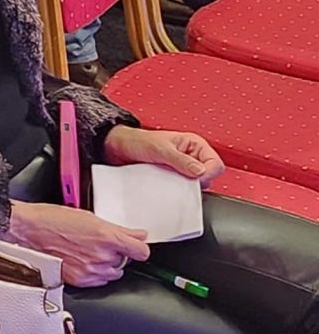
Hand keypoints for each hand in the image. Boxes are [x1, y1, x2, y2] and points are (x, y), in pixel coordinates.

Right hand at [7, 201, 148, 286]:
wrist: (26, 230)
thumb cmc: (51, 220)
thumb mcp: (89, 217)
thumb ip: (119, 229)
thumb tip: (138, 234)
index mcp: (106, 237)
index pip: (142, 251)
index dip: (139, 248)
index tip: (134, 246)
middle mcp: (101, 255)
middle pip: (126, 261)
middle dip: (116, 253)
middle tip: (98, 243)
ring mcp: (91, 270)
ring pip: (114, 272)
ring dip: (106, 264)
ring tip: (88, 251)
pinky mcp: (81, 280)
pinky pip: (99, 281)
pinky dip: (95, 273)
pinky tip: (82, 260)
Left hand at [104, 125, 225, 182]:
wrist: (118, 148)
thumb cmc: (137, 142)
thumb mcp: (160, 149)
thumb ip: (180, 160)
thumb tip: (200, 171)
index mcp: (194, 145)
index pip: (215, 164)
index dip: (208, 173)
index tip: (196, 179)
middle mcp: (192, 157)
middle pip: (209, 177)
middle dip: (198, 182)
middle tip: (182, 182)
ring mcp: (184, 169)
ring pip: (197, 185)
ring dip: (187, 188)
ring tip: (172, 184)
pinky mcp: (174, 179)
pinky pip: (183, 189)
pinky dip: (178, 192)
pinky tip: (169, 190)